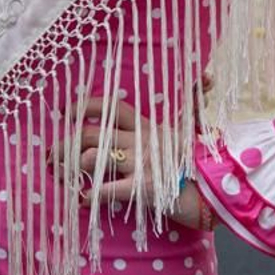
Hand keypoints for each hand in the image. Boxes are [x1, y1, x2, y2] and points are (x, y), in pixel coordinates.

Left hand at [55, 96, 215, 231]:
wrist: (223, 188)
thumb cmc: (204, 161)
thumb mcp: (194, 127)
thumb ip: (193, 102)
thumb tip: (208, 75)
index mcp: (148, 126)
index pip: (112, 107)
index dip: (86, 106)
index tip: (66, 112)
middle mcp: (140, 141)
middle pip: (91, 134)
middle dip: (66, 144)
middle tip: (51, 154)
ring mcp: (140, 164)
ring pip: (93, 157)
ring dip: (71, 168)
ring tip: (60, 176)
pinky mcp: (142, 189)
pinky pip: (108, 189)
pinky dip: (91, 195)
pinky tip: (82, 199)